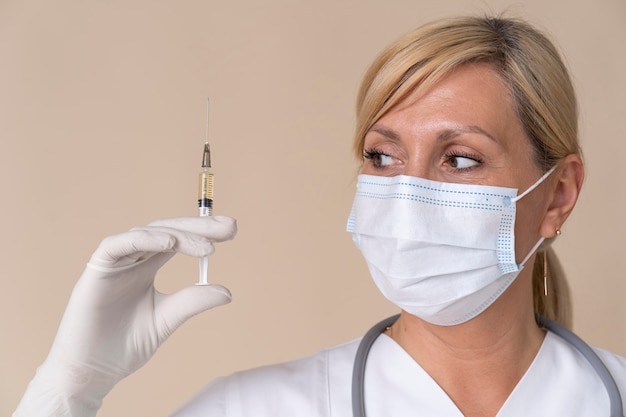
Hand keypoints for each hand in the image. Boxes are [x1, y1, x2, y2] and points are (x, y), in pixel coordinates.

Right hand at [14, 216, 236, 416]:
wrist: (92, 372)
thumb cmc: (125, 346)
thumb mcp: (166, 319)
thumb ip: (192, 302)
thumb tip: (228, 292)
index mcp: (148, 267)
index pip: (179, 240)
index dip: (204, 232)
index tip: (232, 231)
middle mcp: (132, 259)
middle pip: (168, 230)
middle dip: (199, 227)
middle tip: (230, 227)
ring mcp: (115, 262)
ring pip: (148, 233)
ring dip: (179, 235)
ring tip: (207, 246)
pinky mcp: (97, 269)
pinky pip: (118, 245)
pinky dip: (145, 240)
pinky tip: (170, 244)